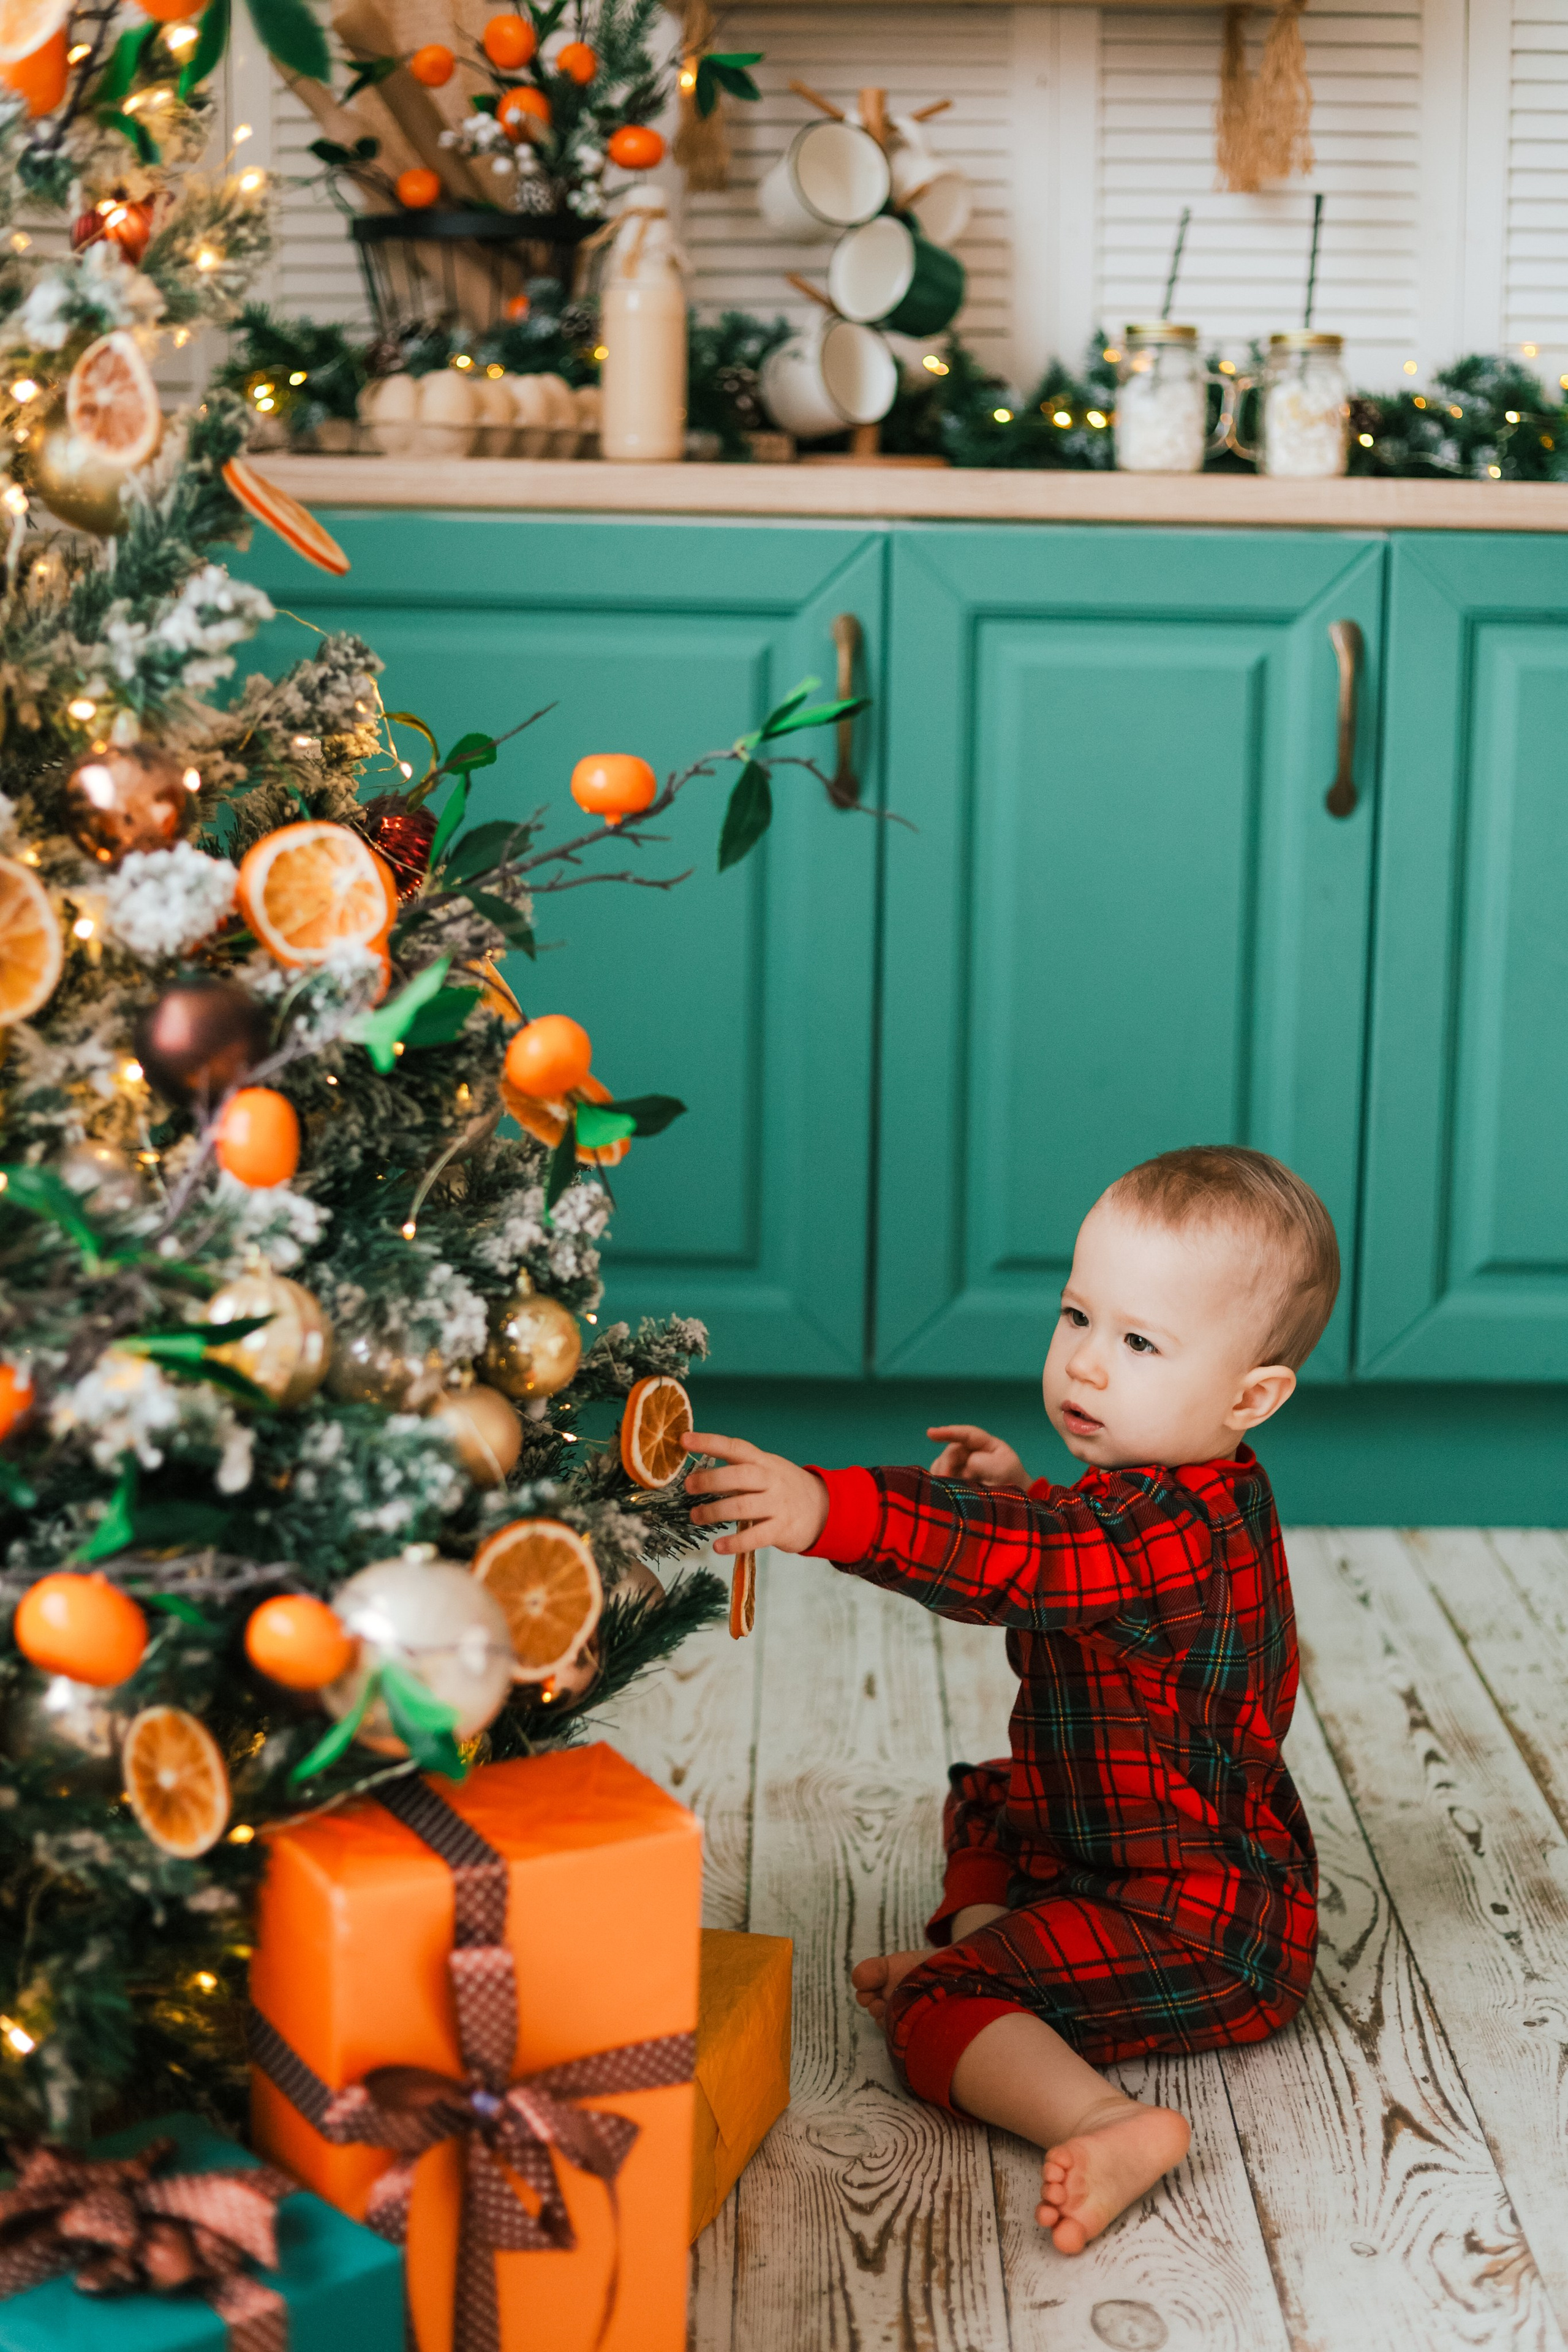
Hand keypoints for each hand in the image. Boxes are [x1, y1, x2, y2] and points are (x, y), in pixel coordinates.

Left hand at [684, 1433, 830, 1555]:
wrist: (824, 1510)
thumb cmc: (783, 1488)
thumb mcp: (765, 1471)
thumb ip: (736, 1471)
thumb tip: (698, 1474)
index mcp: (763, 1461)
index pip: (734, 1447)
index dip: (709, 1442)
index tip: (684, 1440)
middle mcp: (771, 1479)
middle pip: (739, 1476)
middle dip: (710, 1480)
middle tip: (688, 1486)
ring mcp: (778, 1504)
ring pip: (743, 1507)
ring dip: (714, 1512)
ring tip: (696, 1516)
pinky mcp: (782, 1529)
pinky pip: (755, 1536)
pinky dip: (735, 1542)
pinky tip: (718, 1546)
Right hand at [927, 1424, 1029, 1488]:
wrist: (1014, 1508)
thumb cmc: (1012, 1484)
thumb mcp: (1002, 1470)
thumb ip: (983, 1463)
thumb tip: (965, 1465)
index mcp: (986, 1445)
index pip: (967, 1435)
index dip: (949, 1432)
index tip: (930, 1433)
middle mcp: (972, 1454)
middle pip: (952, 1452)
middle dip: (946, 1464)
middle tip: (944, 1479)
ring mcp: (963, 1468)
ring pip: (943, 1466)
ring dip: (941, 1475)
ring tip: (944, 1488)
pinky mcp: (957, 1483)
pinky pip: (942, 1480)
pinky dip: (939, 1484)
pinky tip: (941, 1492)